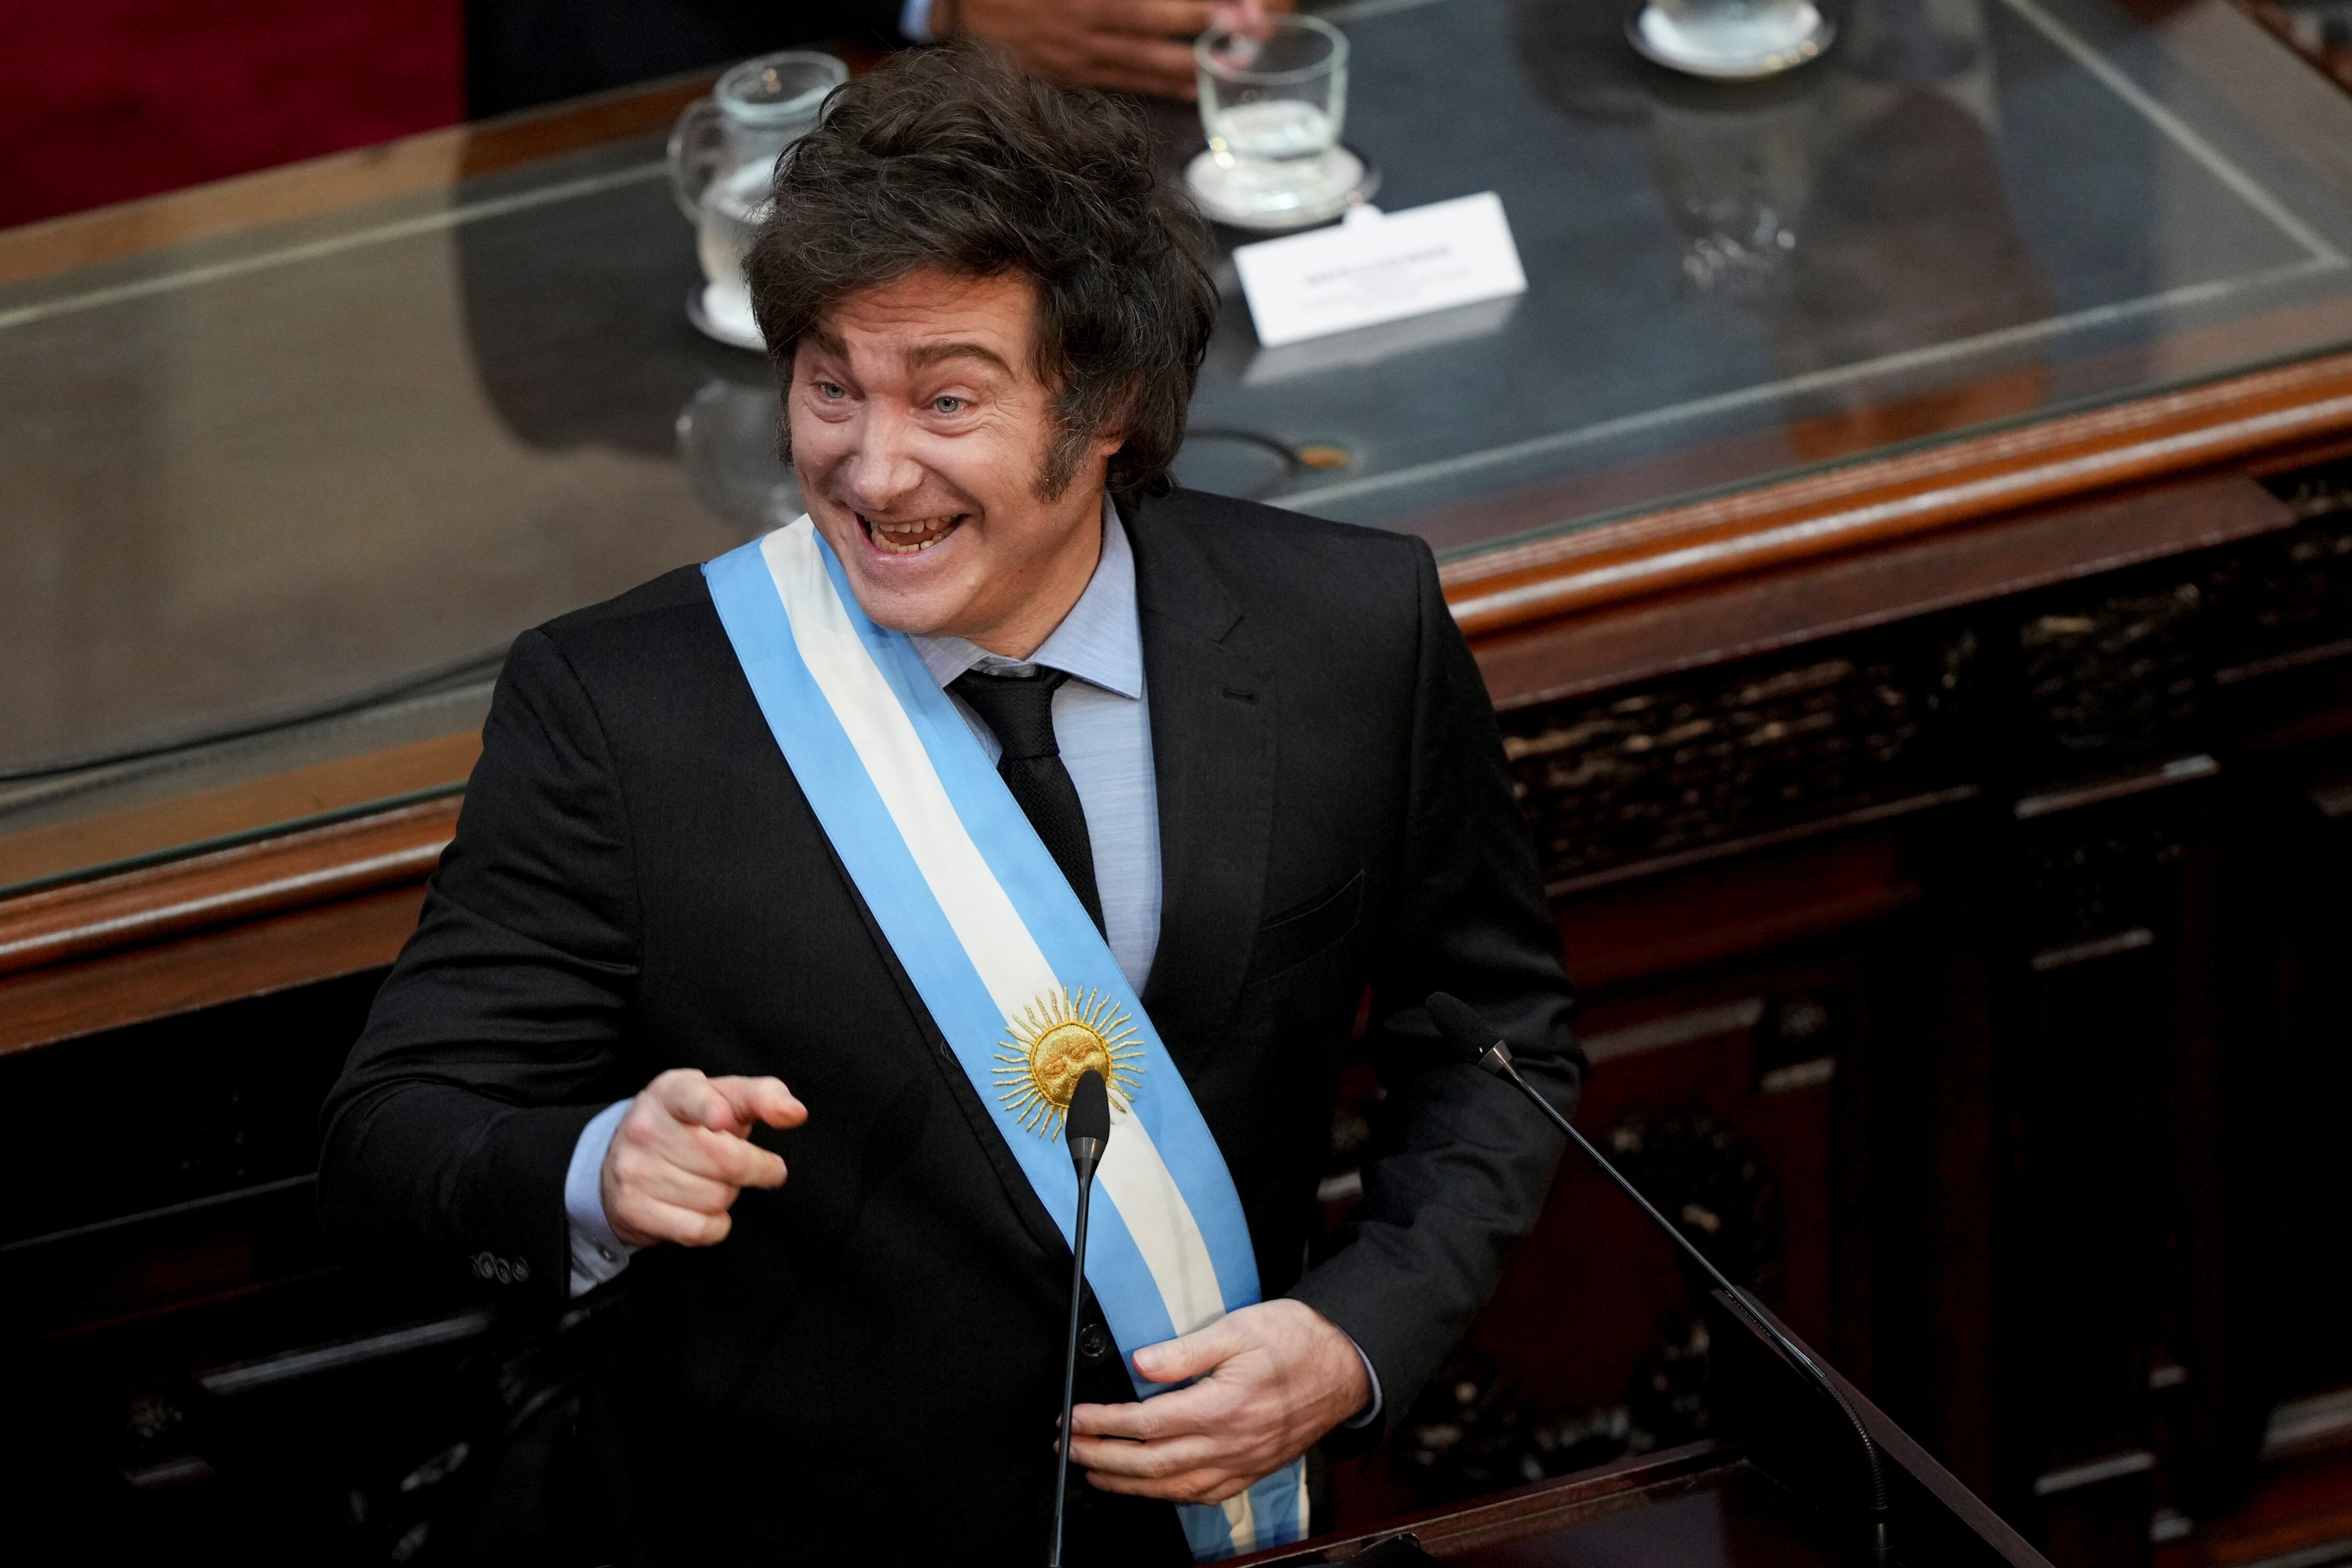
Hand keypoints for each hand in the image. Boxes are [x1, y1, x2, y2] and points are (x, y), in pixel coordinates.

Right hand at [600, 1069, 805, 1248]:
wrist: (621, 1161)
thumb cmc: (691, 1125)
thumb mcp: (723, 1098)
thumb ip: (762, 1097)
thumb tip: (795, 1113)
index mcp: (671, 1092)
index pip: (690, 1097)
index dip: (709, 1108)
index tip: (723, 1118)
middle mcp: (646, 1128)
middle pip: (726, 1160)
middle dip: (756, 1168)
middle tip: (762, 1167)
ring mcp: (635, 1171)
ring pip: (716, 1197)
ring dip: (730, 1194)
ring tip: (713, 1180)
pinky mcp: (633, 1209)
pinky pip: (699, 1228)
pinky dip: (715, 1223)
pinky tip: (702, 1206)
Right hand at [945, 0, 1290, 99]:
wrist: (957, 11)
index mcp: (1087, 0)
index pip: (1153, 8)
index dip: (1197, 11)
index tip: (1237, 11)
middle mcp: (1087, 34)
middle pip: (1158, 38)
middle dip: (1206, 42)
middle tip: (1250, 43)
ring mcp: (1080, 60)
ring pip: (1146, 68)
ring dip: (1191, 70)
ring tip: (1233, 72)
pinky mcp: (1073, 78)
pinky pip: (1126, 85)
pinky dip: (1159, 87)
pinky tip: (1189, 90)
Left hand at [1065, 1298, 1370, 1503]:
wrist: (1347, 1366)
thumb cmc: (1297, 1342)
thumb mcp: (1238, 1328)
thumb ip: (1185, 1351)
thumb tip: (1141, 1363)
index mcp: (1220, 1407)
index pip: (1144, 1423)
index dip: (1102, 1423)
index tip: (1074, 1419)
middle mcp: (1228, 1444)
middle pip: (1149, 1463)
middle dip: (1101, 1458)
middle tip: (1069, 1450)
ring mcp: (1241, 1463)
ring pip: (1172, 1487)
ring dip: (1127, 1484)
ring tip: (1096, 1474)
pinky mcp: (1252, 1471)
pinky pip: (1203, 1495)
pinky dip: (1168, 1496)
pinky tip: (1151, 1488)